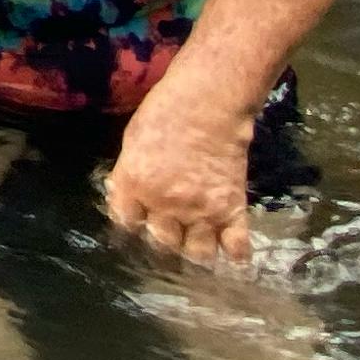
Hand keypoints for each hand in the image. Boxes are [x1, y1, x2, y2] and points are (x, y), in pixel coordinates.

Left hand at [104, 87, 255, 264]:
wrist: (209, 102)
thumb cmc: (165, 112)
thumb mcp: (132, 141)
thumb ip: (129, 175)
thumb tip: (125, 196)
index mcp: (134, 185)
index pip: (125, 224)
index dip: (132, 226)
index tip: (139, 225)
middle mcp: (164, 205)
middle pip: (161, 244)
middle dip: (164, 243)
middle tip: (171, 238)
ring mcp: (200, 210)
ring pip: (196, 255)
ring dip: (195, 254)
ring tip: (196, 250)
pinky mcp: (231, 209)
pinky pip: (235, 247)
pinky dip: (234, 256)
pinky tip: (231, 258)